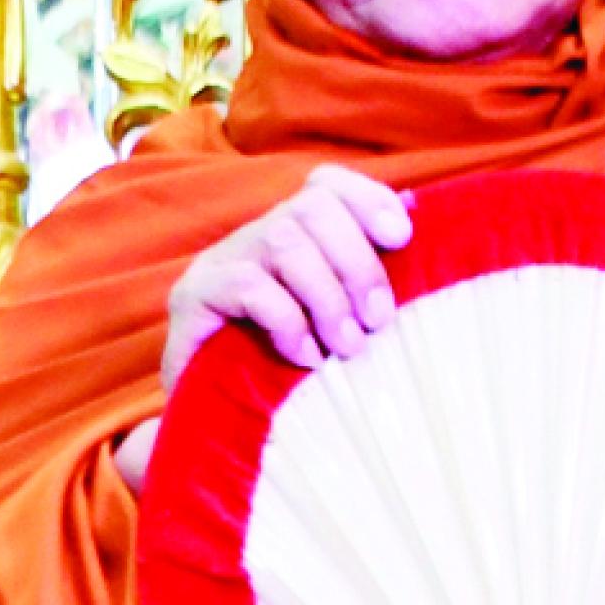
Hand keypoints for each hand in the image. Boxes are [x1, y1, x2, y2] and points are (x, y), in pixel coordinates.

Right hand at [161, 164, 412, 392]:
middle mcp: (255, 235)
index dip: (368, 199)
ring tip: (348, 346)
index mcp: (293, 233)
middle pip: (312, 205)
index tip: (402, 238)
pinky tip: (306, 356)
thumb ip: (366, 274)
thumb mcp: (339, 321)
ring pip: (283, 240)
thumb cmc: (289, 370)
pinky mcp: (192, 295)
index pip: (327, 184)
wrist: (212, 421)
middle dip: (357, 263)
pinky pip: (248, 285)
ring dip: (328, 296)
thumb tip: (412, 212)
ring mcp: (219, 261)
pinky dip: (288, 321)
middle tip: (379, 321)